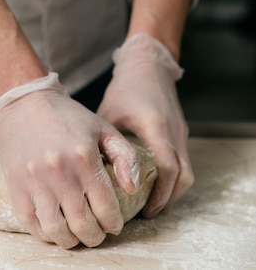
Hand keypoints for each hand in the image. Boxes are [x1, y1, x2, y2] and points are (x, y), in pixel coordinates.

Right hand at [0, 77, 140, 248]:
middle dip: (94, 237)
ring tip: (77, 236)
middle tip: (97, 235)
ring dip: (70, 241)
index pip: (106, 207)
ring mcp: (35, 180)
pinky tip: (54, 228)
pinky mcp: (16, 186)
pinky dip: (45, 233)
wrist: (26, 102)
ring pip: (56, 230)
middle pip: (82, 225)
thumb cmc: (68, 116)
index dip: (113, 223)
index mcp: (84, 157)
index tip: (114, 225)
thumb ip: (124, 156)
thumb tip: (132, 188)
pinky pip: (31, 223)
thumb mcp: (103, 127)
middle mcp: (60, 171)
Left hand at [97, 33, 193, 217]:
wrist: (148, 64)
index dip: (159, 193)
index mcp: (155, 126)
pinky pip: (183, 161)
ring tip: (152, 202)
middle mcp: (173, 131)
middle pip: (184, 176)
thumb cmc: (127, 86)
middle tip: (148, 212)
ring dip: (173, 190)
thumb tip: (90, 171)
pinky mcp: (180, 131)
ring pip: (187, 171)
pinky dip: (173, 176)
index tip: (145, 209)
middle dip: (168, 198)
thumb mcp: (109, 112)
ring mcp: (180, 131)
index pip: (167, 167)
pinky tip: (154, 181)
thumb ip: (103, 141)